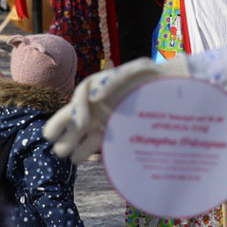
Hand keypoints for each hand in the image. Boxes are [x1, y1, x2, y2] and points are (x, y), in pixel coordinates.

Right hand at [44, 57, 190, 162]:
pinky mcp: (111, 137)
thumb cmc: (155, 78)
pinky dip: (87, 152)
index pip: (79, 97)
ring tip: (67, 154)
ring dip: (71, 145)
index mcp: (99, 87)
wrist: (171, 92)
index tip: (83, 123)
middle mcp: (96, 106)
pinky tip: (82, 158)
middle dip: (60, 128)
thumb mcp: (141, 68)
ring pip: (77, 135)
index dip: (77, 109)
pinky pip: (93, 146)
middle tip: (54, 140)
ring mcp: (102, 122)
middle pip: (68, 117)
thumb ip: (118, 79)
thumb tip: (95, 97)